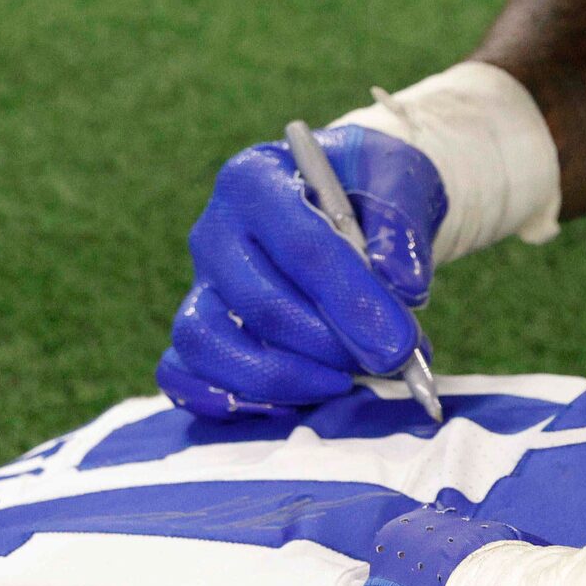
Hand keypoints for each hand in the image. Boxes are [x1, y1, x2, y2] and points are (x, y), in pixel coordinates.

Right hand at [157, 126, 447, 420]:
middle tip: (387, 363)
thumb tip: (402, 286)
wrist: (348, 200)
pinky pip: (183, 374)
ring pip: (211, 344)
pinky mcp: (197, 327)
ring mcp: (200, 283)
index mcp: (255, 180)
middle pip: (260, 305)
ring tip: (344, 380)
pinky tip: (290, 405)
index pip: (301, 248)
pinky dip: (228, 399)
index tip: (399, 345)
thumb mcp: (398, 180)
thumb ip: (402, 225)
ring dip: (285, 379)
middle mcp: (214, 230)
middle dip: (330, 347)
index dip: (352, 303)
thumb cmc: (368, 189)